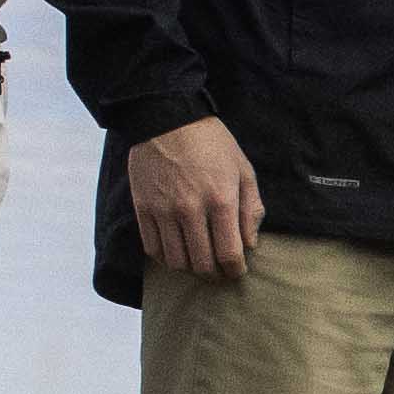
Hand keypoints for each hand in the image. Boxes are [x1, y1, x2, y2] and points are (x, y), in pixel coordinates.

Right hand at [122, 120, 262, 274]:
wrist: (167, 118)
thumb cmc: (211, 143)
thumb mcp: (243, 169)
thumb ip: (251, 208)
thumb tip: (250, 243)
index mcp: (220, 200)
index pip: (229, 254)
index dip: (235, 271)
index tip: (237, 272)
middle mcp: (190, 210)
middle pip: (202, 264)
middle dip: (214, 275)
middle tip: (219, 272)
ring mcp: (163, 211)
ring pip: (176, 261)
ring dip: (190, 268)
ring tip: (198, 262)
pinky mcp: (143, 208)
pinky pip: (153, 249)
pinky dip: (166, 258)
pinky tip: (177, 251)